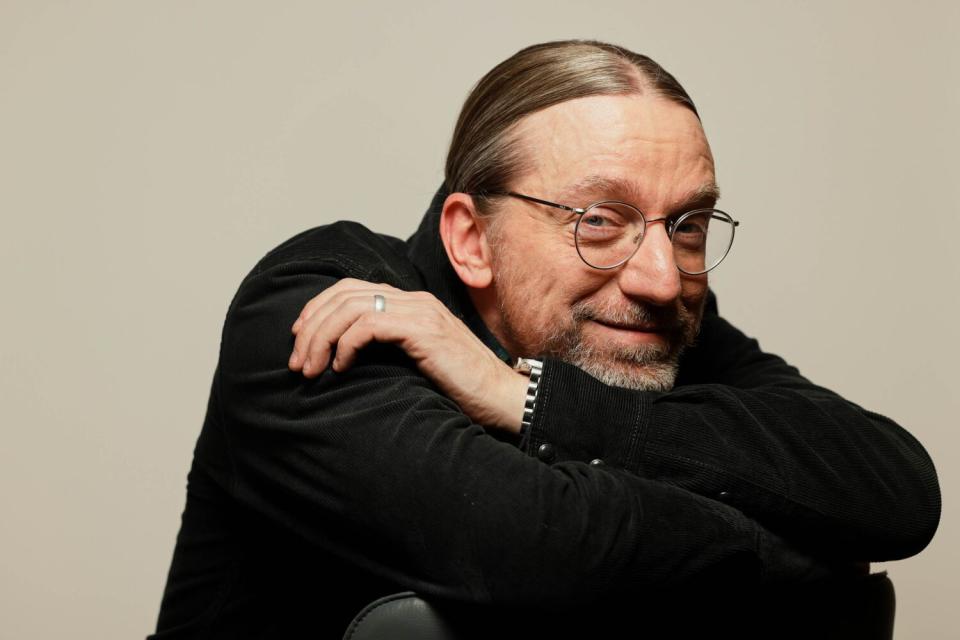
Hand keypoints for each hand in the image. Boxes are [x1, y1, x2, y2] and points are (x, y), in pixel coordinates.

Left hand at [288, 279, 527, 432]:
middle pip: (343, 294)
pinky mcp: (423, 330)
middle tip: (296, 361)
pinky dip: (346, 344)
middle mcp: (414, 300)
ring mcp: (420, 312)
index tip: (299, 339)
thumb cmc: (461, 388)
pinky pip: (369, 325)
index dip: (318, 309)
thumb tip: (347, 355)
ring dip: (321, 338)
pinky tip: (341, 367)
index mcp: (411, 303)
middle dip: (311, 326)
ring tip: (310, 369)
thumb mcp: (419, 361)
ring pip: (350, 308)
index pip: (351, 288)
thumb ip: (391, 347)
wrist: (501, 398)